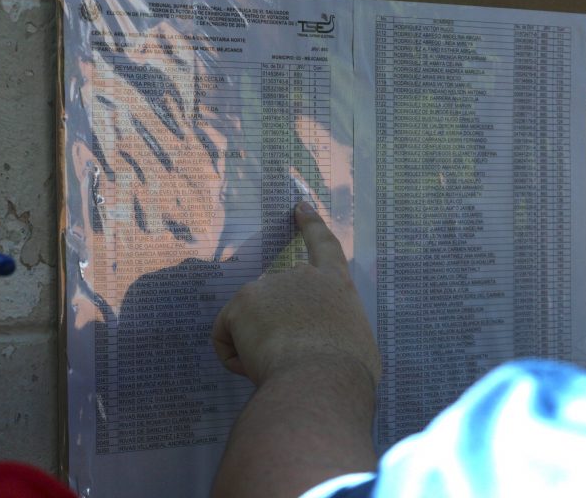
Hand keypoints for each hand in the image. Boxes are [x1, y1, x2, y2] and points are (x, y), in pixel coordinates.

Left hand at [212, 201, 380, 386]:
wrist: (320, 380)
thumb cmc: (348, 373)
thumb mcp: (357, 344)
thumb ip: (338, 331)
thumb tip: (325, 341)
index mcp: (336, 284)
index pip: (323, 245)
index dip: (311, 225)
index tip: (299, 206)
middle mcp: (302, 276)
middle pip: (277, 298)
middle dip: (275, 327)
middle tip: (290, 360)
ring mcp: (268, 286)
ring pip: (251, 325)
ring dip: (259, 349)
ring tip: (282, 369)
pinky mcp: (241, 304)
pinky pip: (227, 339)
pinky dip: (237, 359)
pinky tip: (258, 368)